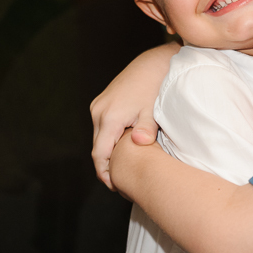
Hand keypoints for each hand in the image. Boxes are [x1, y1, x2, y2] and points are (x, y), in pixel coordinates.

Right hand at [90, 43, 177, 188]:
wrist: (151, 65)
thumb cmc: (154, 88)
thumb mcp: (152, 111)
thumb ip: (146, 129)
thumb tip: (140, 142)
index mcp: (110, 117)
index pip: (100, 155)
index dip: (105, 174)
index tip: (114, 187)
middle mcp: (99, 112)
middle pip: (98, 148)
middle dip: (107, 167)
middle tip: (121, 184)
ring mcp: (98, 106)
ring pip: (99, 138)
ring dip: (108, 153)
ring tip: (123, 169)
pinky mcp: (101, 103)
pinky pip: (102, 128)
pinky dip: (109, 140)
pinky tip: (123, 149)